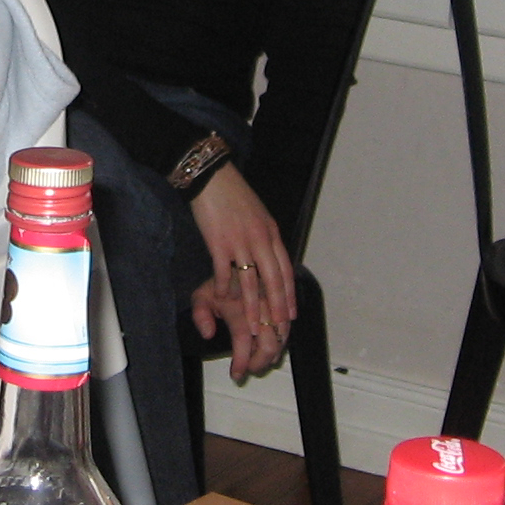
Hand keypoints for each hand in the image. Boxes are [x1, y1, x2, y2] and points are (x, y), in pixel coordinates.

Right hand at [185, 164, 297, 380]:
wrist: (212, 177)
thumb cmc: (234, 195)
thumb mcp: (259, 215)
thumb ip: (265, 238)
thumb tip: (269, 258)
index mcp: (271, 233)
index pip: (285, 269)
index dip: (288, 293)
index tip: (291, 313)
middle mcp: (260, 239)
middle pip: (272, 279)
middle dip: (276, 306)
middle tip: (278, 327)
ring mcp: (239, 241)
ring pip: (250, 282)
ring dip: (252, 307)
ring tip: (255, 326)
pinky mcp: (218, 242)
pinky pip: (223, 271)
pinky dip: (223, 287)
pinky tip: (222, 299)